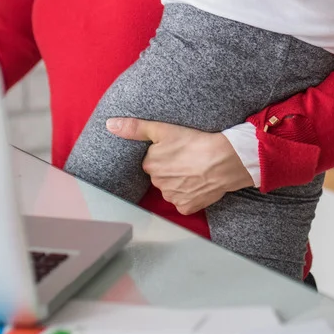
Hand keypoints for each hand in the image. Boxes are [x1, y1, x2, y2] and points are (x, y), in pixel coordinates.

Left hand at [103, 117, 252, 214]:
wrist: (224, 160)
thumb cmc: (195, 142)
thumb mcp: (163, 129)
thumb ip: (135, 128)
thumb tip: (109, 125)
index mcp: (150, 165)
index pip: (152, 162)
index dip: (164, 155)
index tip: (177, 150)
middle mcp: (158, 184)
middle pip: (161, 176)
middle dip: (171, 170)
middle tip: (187, 159)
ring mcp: (172, 197)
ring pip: (172, 190)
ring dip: (180, 183)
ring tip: (195, 170)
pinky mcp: (186, 207)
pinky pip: (184, 202)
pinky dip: (190, 195)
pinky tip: (199, 184)